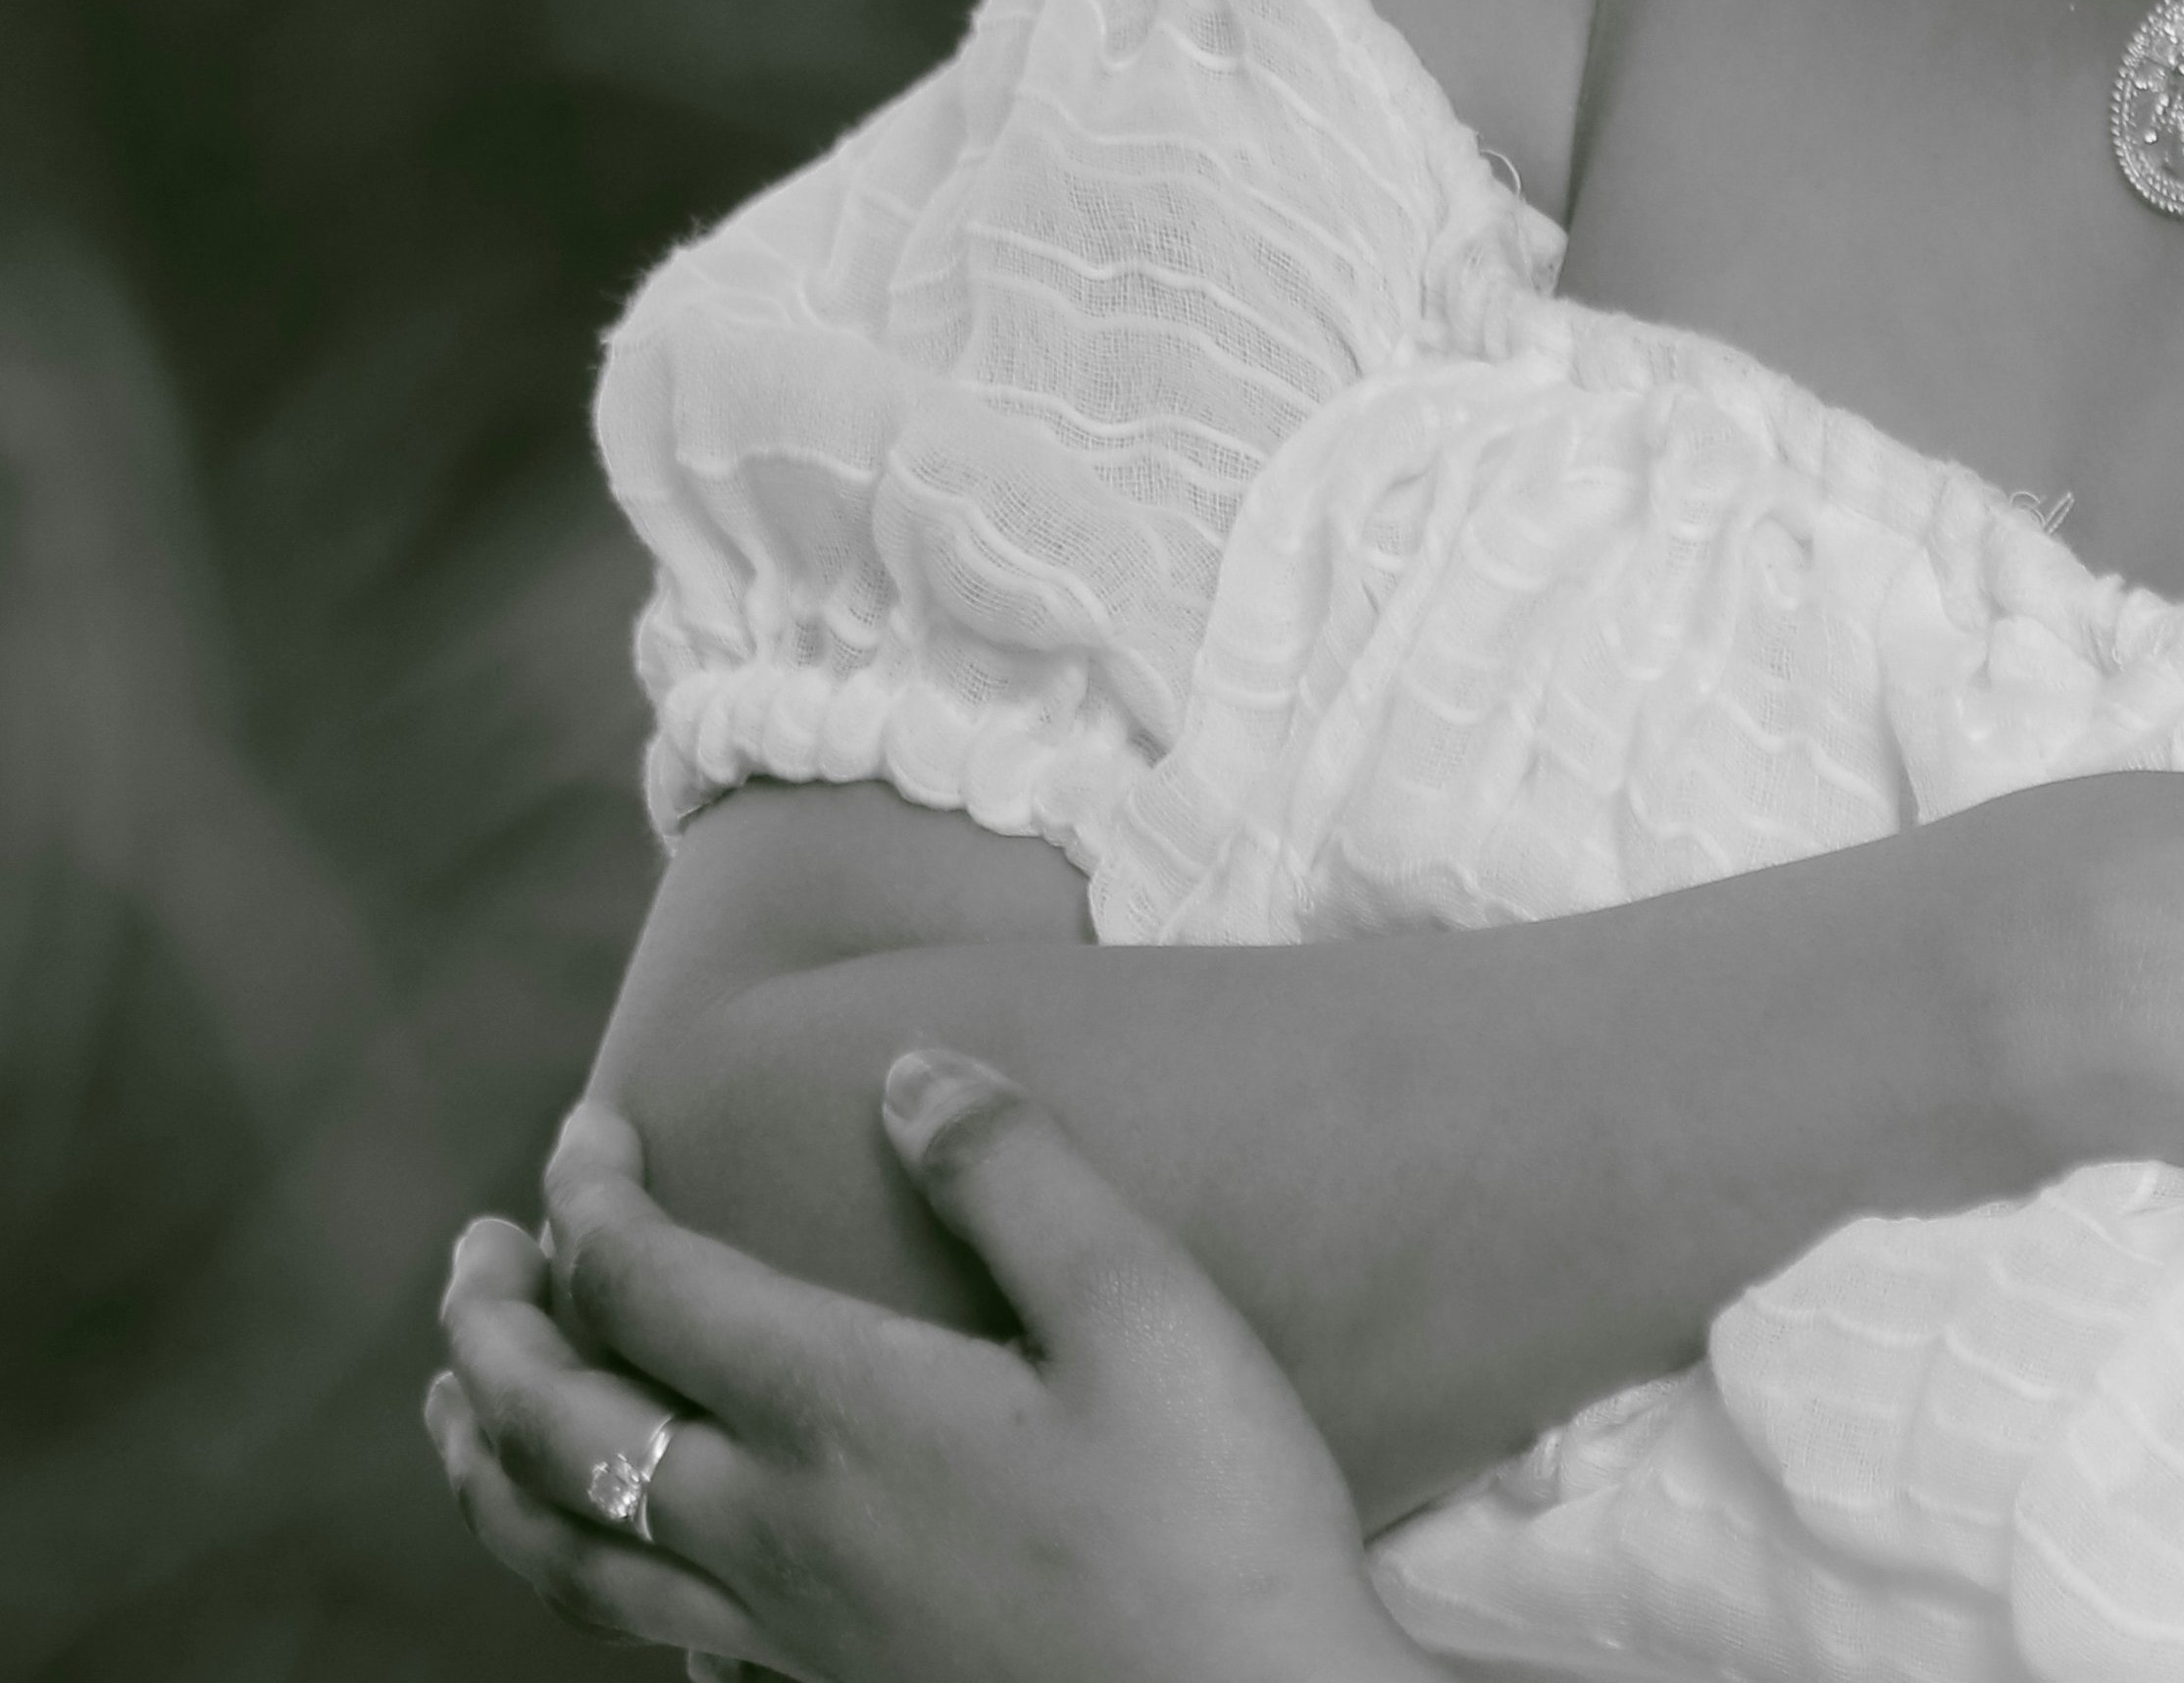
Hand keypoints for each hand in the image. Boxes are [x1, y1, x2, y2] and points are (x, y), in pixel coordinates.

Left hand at [429, 1055, 1438, 1682]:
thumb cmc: (1210, 1520)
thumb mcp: (1144, 1311)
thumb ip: (1017, 1177)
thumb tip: (908, 1070)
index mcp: (836, 1415)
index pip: (644, 1287)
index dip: (590, 1197)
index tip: (584, 1128)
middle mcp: (774, 1530)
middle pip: (558, 1430)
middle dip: (491, 1330)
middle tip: (471, 1256)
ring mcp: (785, 1634)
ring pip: (568, 1556)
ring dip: (490, 1468)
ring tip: (460, 1410)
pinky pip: (648, 1640)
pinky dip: (586, 1583)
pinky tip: (617, 1566)